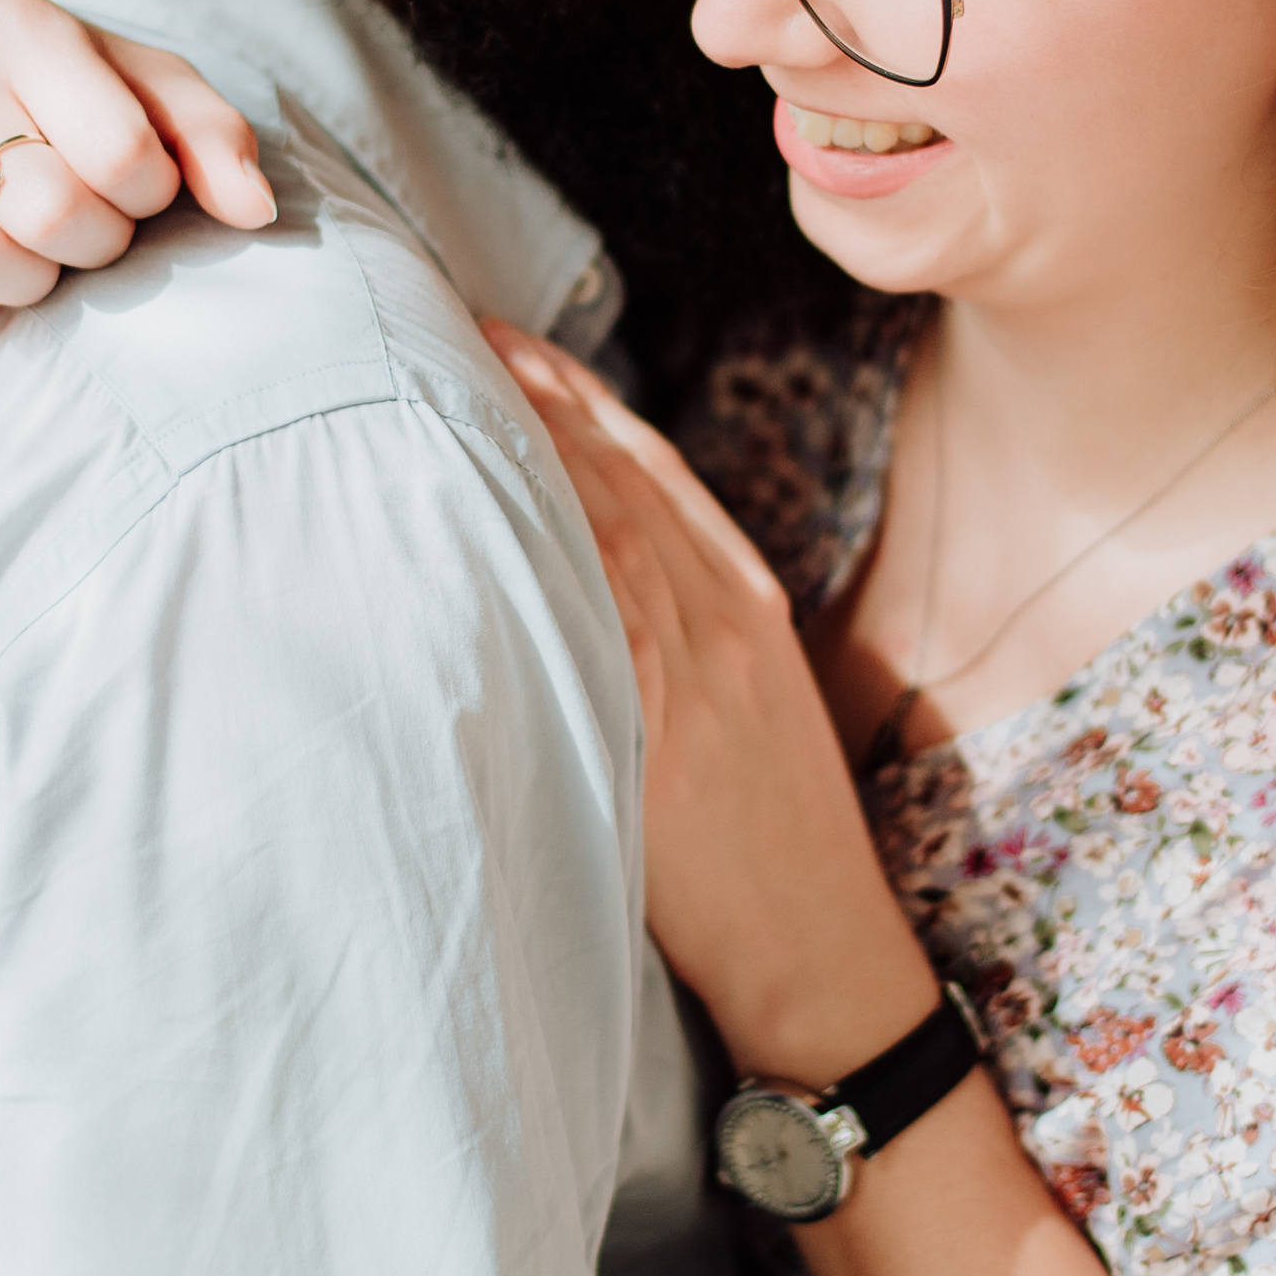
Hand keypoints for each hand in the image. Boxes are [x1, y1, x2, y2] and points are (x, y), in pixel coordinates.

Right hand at [0, 0, 275, 338]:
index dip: (148, 194)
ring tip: (30, 246)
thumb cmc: (53, 90)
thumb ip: (211, 136)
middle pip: (52, 214)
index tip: (136, 185)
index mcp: (28, 29)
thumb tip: (255, 212)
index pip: (122, 154)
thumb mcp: (141, 83)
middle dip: (94, 242)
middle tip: (84, 223)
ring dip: (29, 280)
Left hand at [487, 327, 935, 1082]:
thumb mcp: (752, 706)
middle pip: (620, 479)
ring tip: (454, 385)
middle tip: (457, 326)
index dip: (580, 395)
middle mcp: (725, 620)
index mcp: (750, 603)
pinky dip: (554, 554)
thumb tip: (587, 569)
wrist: (821, 949)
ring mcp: (697, 675)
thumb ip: (685, 629)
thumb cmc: (773, 840)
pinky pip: (605, 624)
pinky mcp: (663, 739)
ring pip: (607, 531)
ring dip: (529, 451)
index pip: (655, 468)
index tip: (512, 339)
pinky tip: (495, 509)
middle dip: (537, 395)